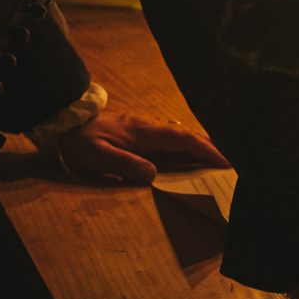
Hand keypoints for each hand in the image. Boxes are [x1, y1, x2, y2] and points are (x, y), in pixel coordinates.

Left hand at [56, 109, 226, 184]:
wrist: (63, 122)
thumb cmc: (80, 141)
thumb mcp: (98, 156)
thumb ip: (125, 165)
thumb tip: (154, 176)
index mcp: (144, 134)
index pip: (184, 141)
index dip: (207, 151)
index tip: (227, 162)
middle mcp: (149, 129)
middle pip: (188, 137)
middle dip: (212, 147)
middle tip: (234, 161)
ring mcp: (145, 130)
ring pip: (180, 138)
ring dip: (201, 148)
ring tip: (219, 160)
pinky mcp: (139, 134)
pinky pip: (170, 141)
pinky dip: (186, 148)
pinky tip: (190, 156)